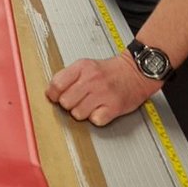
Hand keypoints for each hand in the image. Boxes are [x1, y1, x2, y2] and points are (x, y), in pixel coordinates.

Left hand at [44, 52, 162, 126]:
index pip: (56, 85)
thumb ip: (68, 77)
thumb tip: (51, 93)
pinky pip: (95, 120)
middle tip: (78, 100)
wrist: (137, 72)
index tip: (56, 97)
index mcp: (81, 67)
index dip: (53, 94)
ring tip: (91, 105)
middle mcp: (91, 80)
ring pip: (78, 114)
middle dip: (69, 104)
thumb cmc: (110, 71)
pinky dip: (97, 118)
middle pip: (65, 102)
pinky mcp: (114, 107)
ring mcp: (103, 94)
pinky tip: (101, 109)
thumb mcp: (86, 66)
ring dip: (83, 112)